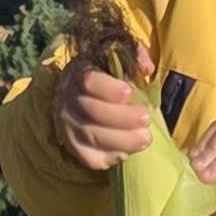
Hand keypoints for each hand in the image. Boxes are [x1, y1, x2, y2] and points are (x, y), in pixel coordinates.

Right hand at [56, 53, 152, 170]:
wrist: (83, 98)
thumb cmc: (108, 77)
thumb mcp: (118, 58)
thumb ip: (134, 56)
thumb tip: (146, 68)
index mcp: (79, 74)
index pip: (88, 81)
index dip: (109, 89)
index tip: (129, 93)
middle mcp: (69, 101)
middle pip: (93, 112)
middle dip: (123, 118)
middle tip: (146, 118)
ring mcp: (69, 127)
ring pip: (93, 136)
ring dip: (122, 140)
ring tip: (145, 138)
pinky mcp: (75, 148)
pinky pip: (90, 158)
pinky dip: (110, 156)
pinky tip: (127, 151)